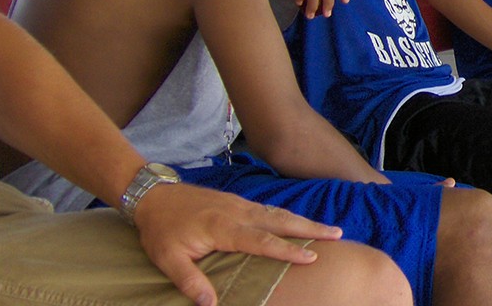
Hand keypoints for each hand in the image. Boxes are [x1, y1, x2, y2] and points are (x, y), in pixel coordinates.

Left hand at [133, 184, 342, 305]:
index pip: (263, 240)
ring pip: (278, 213)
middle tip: (338, 233)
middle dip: (310, 228)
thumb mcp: (167, 259)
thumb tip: (211, 304)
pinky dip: (288, 216)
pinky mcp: (238, 202)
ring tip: (329, 229)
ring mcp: (240, 204)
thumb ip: (190, 280)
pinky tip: (298, 222)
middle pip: (281, 220)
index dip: (288, 250)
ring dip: (304, 221)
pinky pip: (269, 209)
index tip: (312, 257)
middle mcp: (238, 212)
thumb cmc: (161, 230)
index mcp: (224, 227)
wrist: (152, 196)